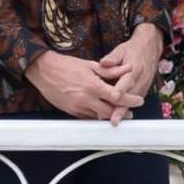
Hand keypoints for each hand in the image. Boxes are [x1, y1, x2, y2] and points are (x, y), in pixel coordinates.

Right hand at [25, 51, 143, 120]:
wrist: (44, 71)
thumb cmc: (67, 65)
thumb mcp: (90, 65)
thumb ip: (110, 71)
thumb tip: (127, 69)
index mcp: (93, 85)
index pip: (117, 96)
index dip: (130, 100)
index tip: (139, 101)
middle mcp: (86, 99)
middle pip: (110, 111)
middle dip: (122, 113)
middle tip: (131, 113)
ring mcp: (78, 107)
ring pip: (98, 117)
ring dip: (109, 116)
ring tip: (118, 114)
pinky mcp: (71, 112)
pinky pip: (87, 118)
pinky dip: (96, 116)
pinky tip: (101, 113)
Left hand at [99, 23, 164, 126]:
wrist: (149, 48)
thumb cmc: (133, 50)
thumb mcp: (122, 49)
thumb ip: (112, 57)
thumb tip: (103, 62)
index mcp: (135, 68)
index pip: (127, 81)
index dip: (121, 89)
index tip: (114, 97)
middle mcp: (140, 79)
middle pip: (131, 97)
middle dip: (122, 109)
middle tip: (114, 119)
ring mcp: (143, 86)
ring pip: (133, 102)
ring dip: (124, 112)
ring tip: (114, 122)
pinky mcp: (142, 90)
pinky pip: (134, 102)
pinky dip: (126, 109)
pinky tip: (117, 116)